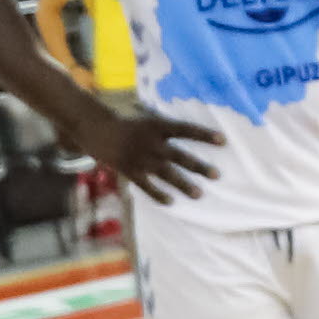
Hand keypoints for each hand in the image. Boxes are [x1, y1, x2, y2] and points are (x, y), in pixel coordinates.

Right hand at [64, 100, 222, 202]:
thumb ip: (163, 127)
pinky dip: (158, 194)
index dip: (204, 135)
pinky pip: (146, 184)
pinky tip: (171, 201)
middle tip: (216, 175)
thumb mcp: (145, 117)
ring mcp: (139, 157)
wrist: (95, 129)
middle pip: (179, 156)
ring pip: (166, 173)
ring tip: (199, 193)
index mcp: (156, 125)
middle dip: (198, 166)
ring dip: (183, 184)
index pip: (185, 129)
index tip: (223, 141)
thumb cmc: (123, 122)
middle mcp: (150, 142)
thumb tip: (184, 132)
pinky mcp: (129, 169)